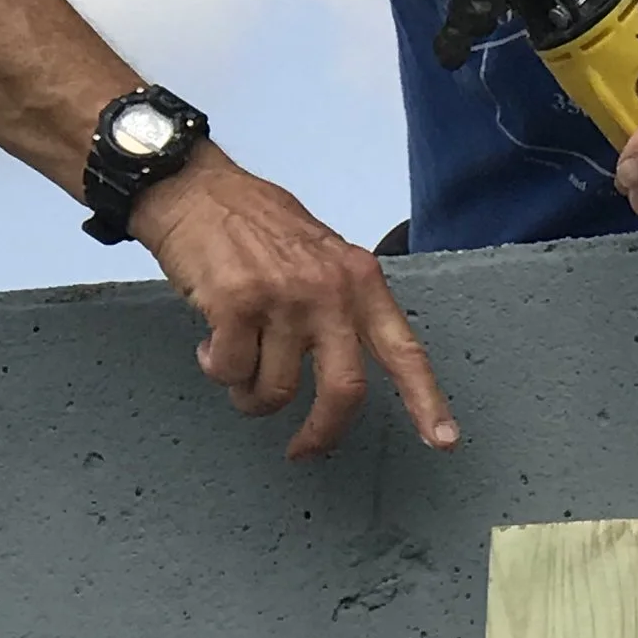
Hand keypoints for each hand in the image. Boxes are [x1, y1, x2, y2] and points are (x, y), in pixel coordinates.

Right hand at [131, 148, 457, 459]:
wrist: (194, 187)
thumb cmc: (253, 223)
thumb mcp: (321, 254)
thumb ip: (341, 303)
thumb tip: (344, 364)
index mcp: (360, 280)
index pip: (404, 350)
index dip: (425, 402)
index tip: (442, 441)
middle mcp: (330, 291)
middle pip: (344, 391)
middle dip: (322, 433)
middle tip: (302, 450)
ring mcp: (285, 297)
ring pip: (275, 391)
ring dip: (249, 396)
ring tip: (236, 366)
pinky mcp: (237, 304)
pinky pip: (231, 372)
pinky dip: (217, 369)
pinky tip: (211, 343)